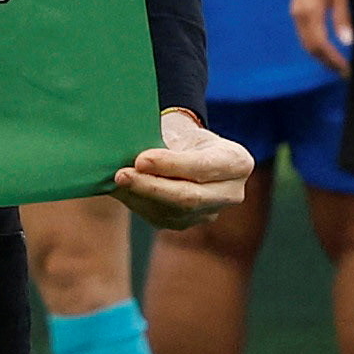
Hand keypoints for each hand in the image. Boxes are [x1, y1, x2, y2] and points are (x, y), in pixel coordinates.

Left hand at [107, 107, 254, 232]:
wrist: (185, 151)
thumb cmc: (181, 136)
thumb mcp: (180, 130)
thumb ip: (163, 142)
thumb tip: (131, 154)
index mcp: (237, 161)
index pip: (203, 167)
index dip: (171, 165)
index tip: (140, 159)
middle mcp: (231, 193)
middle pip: (190, 197)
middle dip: (151, 187)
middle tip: (121, 175)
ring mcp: (211, 212)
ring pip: (173, 212)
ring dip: (140, 198)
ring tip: (117, 180)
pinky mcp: (189, 223)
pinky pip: (161, 218)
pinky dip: (138, 204)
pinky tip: (122, 191)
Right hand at [287, 0, 351, 70]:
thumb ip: (342, 17)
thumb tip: (347, 41)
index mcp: (309, 10)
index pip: (320, 44)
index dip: (333, 59)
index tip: (347, 69)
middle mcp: (299, 15)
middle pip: (310, 47)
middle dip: (327, 62)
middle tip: (344, 72)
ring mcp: (296, 13)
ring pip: (306, 42)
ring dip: (321, 56)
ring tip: (338, 65)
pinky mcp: (297, 10)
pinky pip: (305, 34)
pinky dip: (316, 45)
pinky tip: (328, 49)